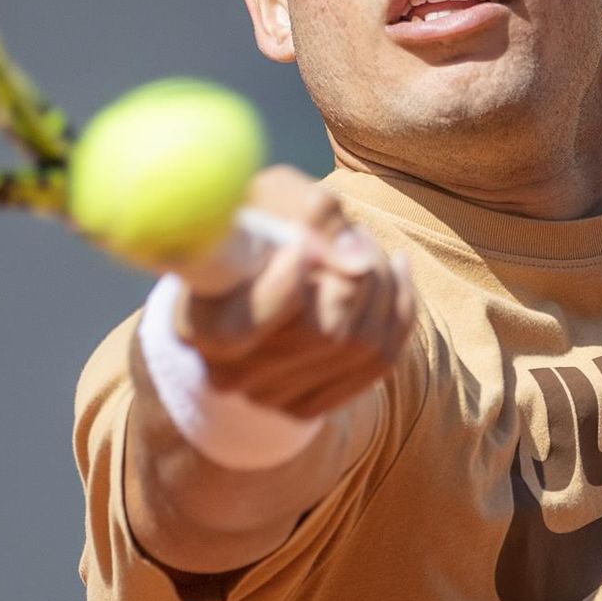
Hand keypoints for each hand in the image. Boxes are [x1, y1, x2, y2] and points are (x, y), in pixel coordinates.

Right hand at [174, 165, 414, 417]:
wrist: (251, 266)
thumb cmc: (258, 219)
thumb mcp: (272, 197)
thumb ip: (309, 216)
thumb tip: (358, 262)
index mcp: (201, 323)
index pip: (247, 326)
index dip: (284, 287)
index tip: (301, 247)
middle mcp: (230, 373)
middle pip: (325, 334)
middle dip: (361, 272)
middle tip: (357, 232)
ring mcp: (272, 396)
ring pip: (363, 346)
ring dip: (384, 285)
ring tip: (366, 245)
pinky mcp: (310, 403)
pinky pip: (382, 360)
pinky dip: (400, 309)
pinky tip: (395, 271)